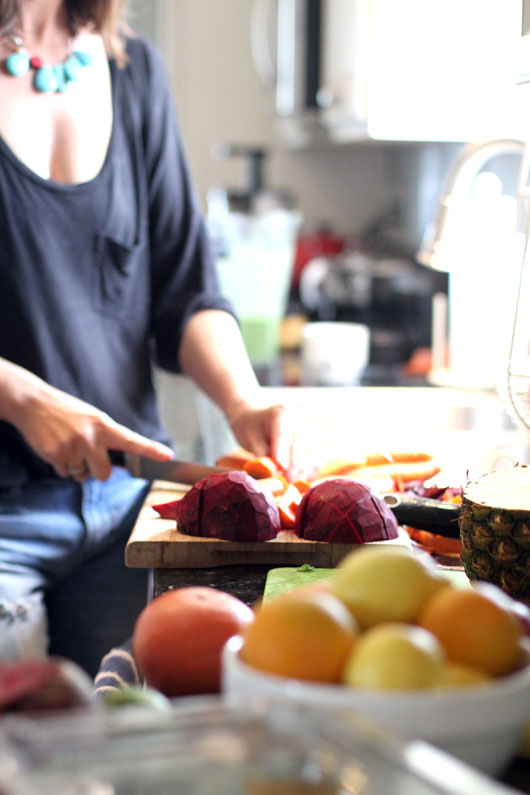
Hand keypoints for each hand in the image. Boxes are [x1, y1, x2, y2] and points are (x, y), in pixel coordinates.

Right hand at [15, 381, 172, 481]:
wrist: (34, 403)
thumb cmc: (68, 414)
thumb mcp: (92, 419)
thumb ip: (107, 439)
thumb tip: (118, 465)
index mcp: (104, 425)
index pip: (132, 440)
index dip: (150, 450)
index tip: (167, 455)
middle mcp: (90, 436)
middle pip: (105, 474)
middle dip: (97, 470)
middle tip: (87, 456)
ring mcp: (72, 446)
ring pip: (82, 475)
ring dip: (76, 467)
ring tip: (67, 446)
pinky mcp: (54, 455)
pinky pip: (64, 473)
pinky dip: (60, 466)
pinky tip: (55, 448)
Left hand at [228, 402, 305, 480]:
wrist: (256, 420)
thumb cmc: (251, 428)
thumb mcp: (250, 439)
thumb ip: (261, 453)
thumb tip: (273, 471)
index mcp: (280, 412)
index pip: (282, 433)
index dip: (282, 451)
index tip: (281, 467)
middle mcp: (298, 418)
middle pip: (299, 442)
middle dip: (294, 463)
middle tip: (288, 480)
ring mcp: (307, 428)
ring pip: (310, 449)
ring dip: (304, 468)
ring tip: (295, 482)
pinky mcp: (311, 439)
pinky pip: (316, 454)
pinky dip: (312, 467)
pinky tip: (305, 479)